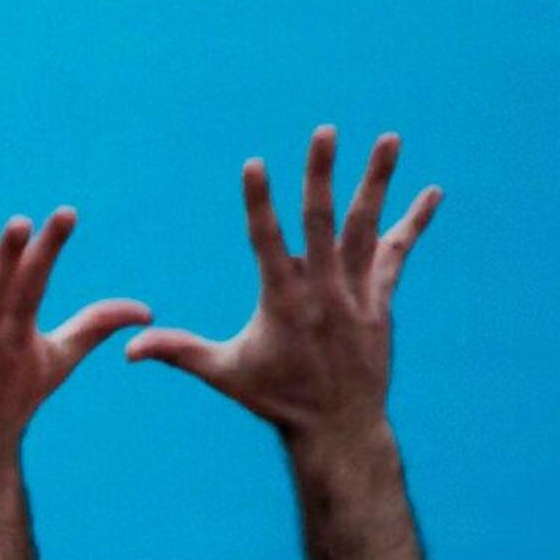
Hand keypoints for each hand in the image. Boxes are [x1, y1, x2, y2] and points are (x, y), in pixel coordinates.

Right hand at [127, 128, 437, 440]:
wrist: (339, 428)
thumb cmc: (275, 398)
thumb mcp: (223, 373)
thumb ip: (177, 352)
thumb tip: (127, 349)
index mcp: (282, 302)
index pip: (267, 242)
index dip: (259, 203)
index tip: (255, 164)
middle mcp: (324, 292)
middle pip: (323, 222)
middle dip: (322, 175)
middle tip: (325, 131)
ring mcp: (357, 295)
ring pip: (367, 228)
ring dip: (377, 181)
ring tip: (389, 138)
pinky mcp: (381, 302)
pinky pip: (398, 254)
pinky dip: (415, 223)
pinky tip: (432, 192)